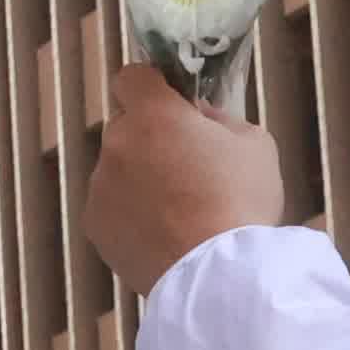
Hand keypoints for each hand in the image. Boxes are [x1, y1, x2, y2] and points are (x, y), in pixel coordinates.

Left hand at [82, 67, 284, 303]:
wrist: (216, 273)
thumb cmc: (242, 202)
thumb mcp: (254, 143)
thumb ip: (220, 118)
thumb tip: (198, 116)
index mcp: (154, 114)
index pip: (132, 77)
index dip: (153, 87)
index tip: (172, 104)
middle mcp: (117, 143)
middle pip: (127, 127)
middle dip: (151, 138)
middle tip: (188, 166)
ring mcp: (100, 185)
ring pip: (118, 170)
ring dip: (140, 180)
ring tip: (180, 212)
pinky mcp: (95, 224)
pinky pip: (111, 207)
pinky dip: (130, 215)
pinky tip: (164, 234)